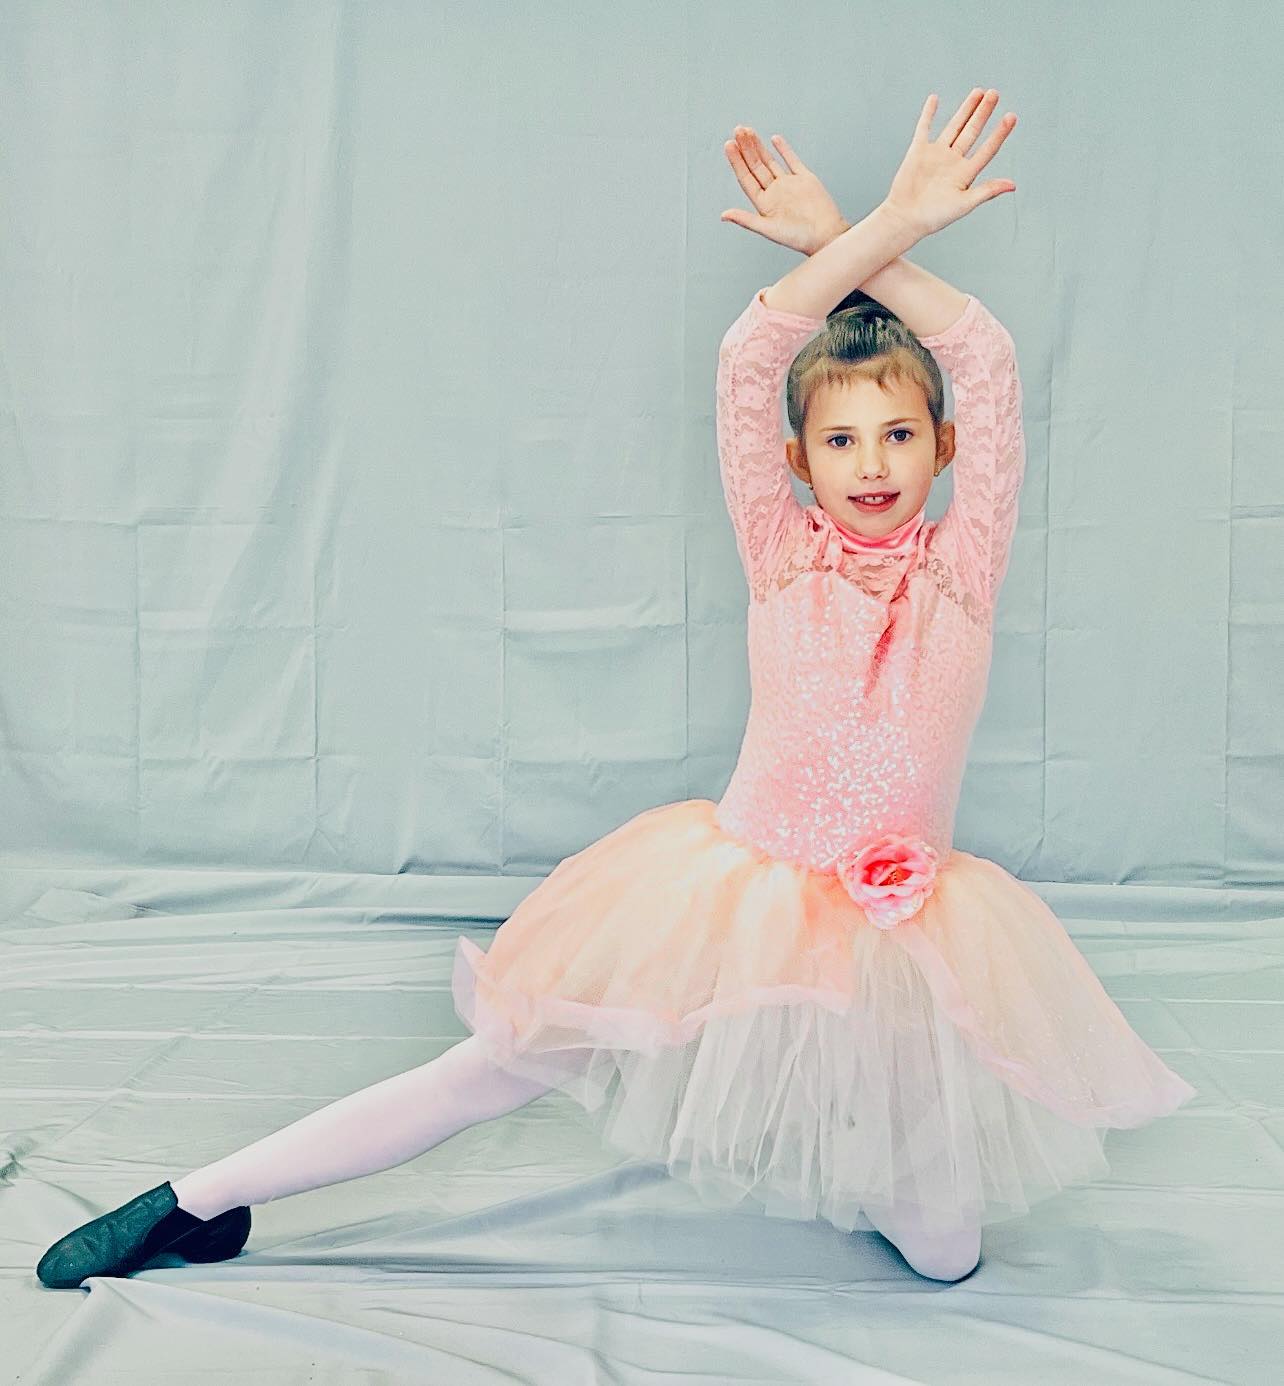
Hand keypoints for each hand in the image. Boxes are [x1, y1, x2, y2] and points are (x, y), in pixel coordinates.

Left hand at [720, 126, 850, 255]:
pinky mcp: (805, 179)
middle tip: (737, 130)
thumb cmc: (798, 238)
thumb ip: (746, 220)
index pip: (746, 178)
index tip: (729, 144)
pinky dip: (784, 150)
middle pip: (756, 167)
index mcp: (764, 204)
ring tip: (748, 131)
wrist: (826, 235)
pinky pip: (792, 161)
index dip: (737, 161)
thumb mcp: (768, 229)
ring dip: (759, 146)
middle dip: (746, 148)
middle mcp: (775, 193)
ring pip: (770, 161)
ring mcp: (789, 185)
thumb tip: (723, 215)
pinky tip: (774, 139)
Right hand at [882, 88, 1016, 238]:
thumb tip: (1012, 185)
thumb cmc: (933, 216)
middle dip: (983, 112)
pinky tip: (934, 99)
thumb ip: (987, 191)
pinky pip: (924, 128)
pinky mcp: (918, 152)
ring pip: (954, 126)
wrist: (904, 218)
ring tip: (979, 92)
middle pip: (972, 132)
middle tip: (994, 94)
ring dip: (966, 109)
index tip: (1011, 116)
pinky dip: (928, 114)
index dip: (1000, 133)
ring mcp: (936, 155)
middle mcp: (953, 161)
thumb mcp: (964, 204)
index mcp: (965, 174)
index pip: (987, 149)